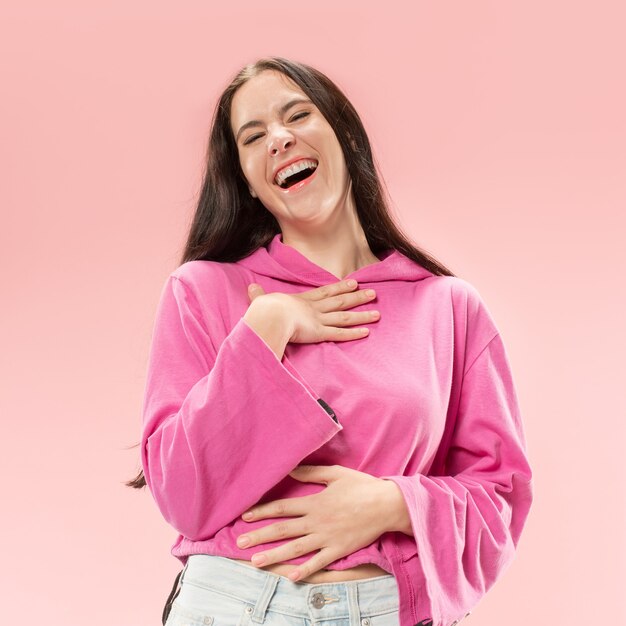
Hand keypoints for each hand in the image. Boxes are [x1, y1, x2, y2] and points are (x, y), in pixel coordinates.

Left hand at [236, 464, 393, 580]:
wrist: (386, 505)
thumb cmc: (361, 486)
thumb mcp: (335, 474)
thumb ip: (311, 472)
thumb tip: (289, 468)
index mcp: (314, 502)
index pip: (282, 508)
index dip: (262, 512)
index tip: (245, 517)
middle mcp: (316, 522)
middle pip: (282, 530)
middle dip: (259, 536)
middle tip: (239, 543)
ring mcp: (327, 538)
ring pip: (295, 549)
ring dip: (273, 556)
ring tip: (255, 563)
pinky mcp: (339, 550)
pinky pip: (319, 563)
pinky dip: (304, 570)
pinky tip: (290, 577)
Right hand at [247, 279, 379, 344]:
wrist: (268, 316)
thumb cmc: (263, 310)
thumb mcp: (259, 300)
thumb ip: (257, 295)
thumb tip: (250, 288)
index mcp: (301, 300)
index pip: (324, 292)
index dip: (339, 287)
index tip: (353, 282)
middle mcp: (313, 308)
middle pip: (339, 301)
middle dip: (357, 297)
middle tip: (373, 292)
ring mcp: (318, 320)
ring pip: (344, 317)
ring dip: (361, 314)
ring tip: (378, 312)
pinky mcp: (319, 333)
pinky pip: (339, 334)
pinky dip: (353, 333)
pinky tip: (367, 332)